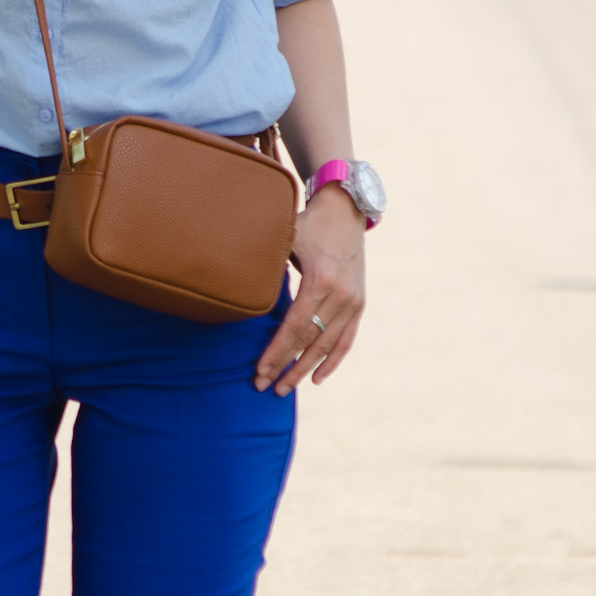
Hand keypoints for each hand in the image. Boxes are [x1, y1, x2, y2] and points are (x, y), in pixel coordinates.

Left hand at [254, 186, 365, 395]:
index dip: (276, 353)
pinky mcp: (359, 304)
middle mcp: (340, 295)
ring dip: (305, 370)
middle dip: (285, 367)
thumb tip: (237, 291)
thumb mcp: (285, 239)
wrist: (346, 208)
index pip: (294, 328)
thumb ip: (266, 267)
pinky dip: (333, 361)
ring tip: (284, 387)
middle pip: (309, 341)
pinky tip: (316, 379)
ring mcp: (353, 301)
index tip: (259, 371)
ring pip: (328, 346)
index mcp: (319, 281)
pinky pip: (347, 340)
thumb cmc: (308, 223)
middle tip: (264, 386)